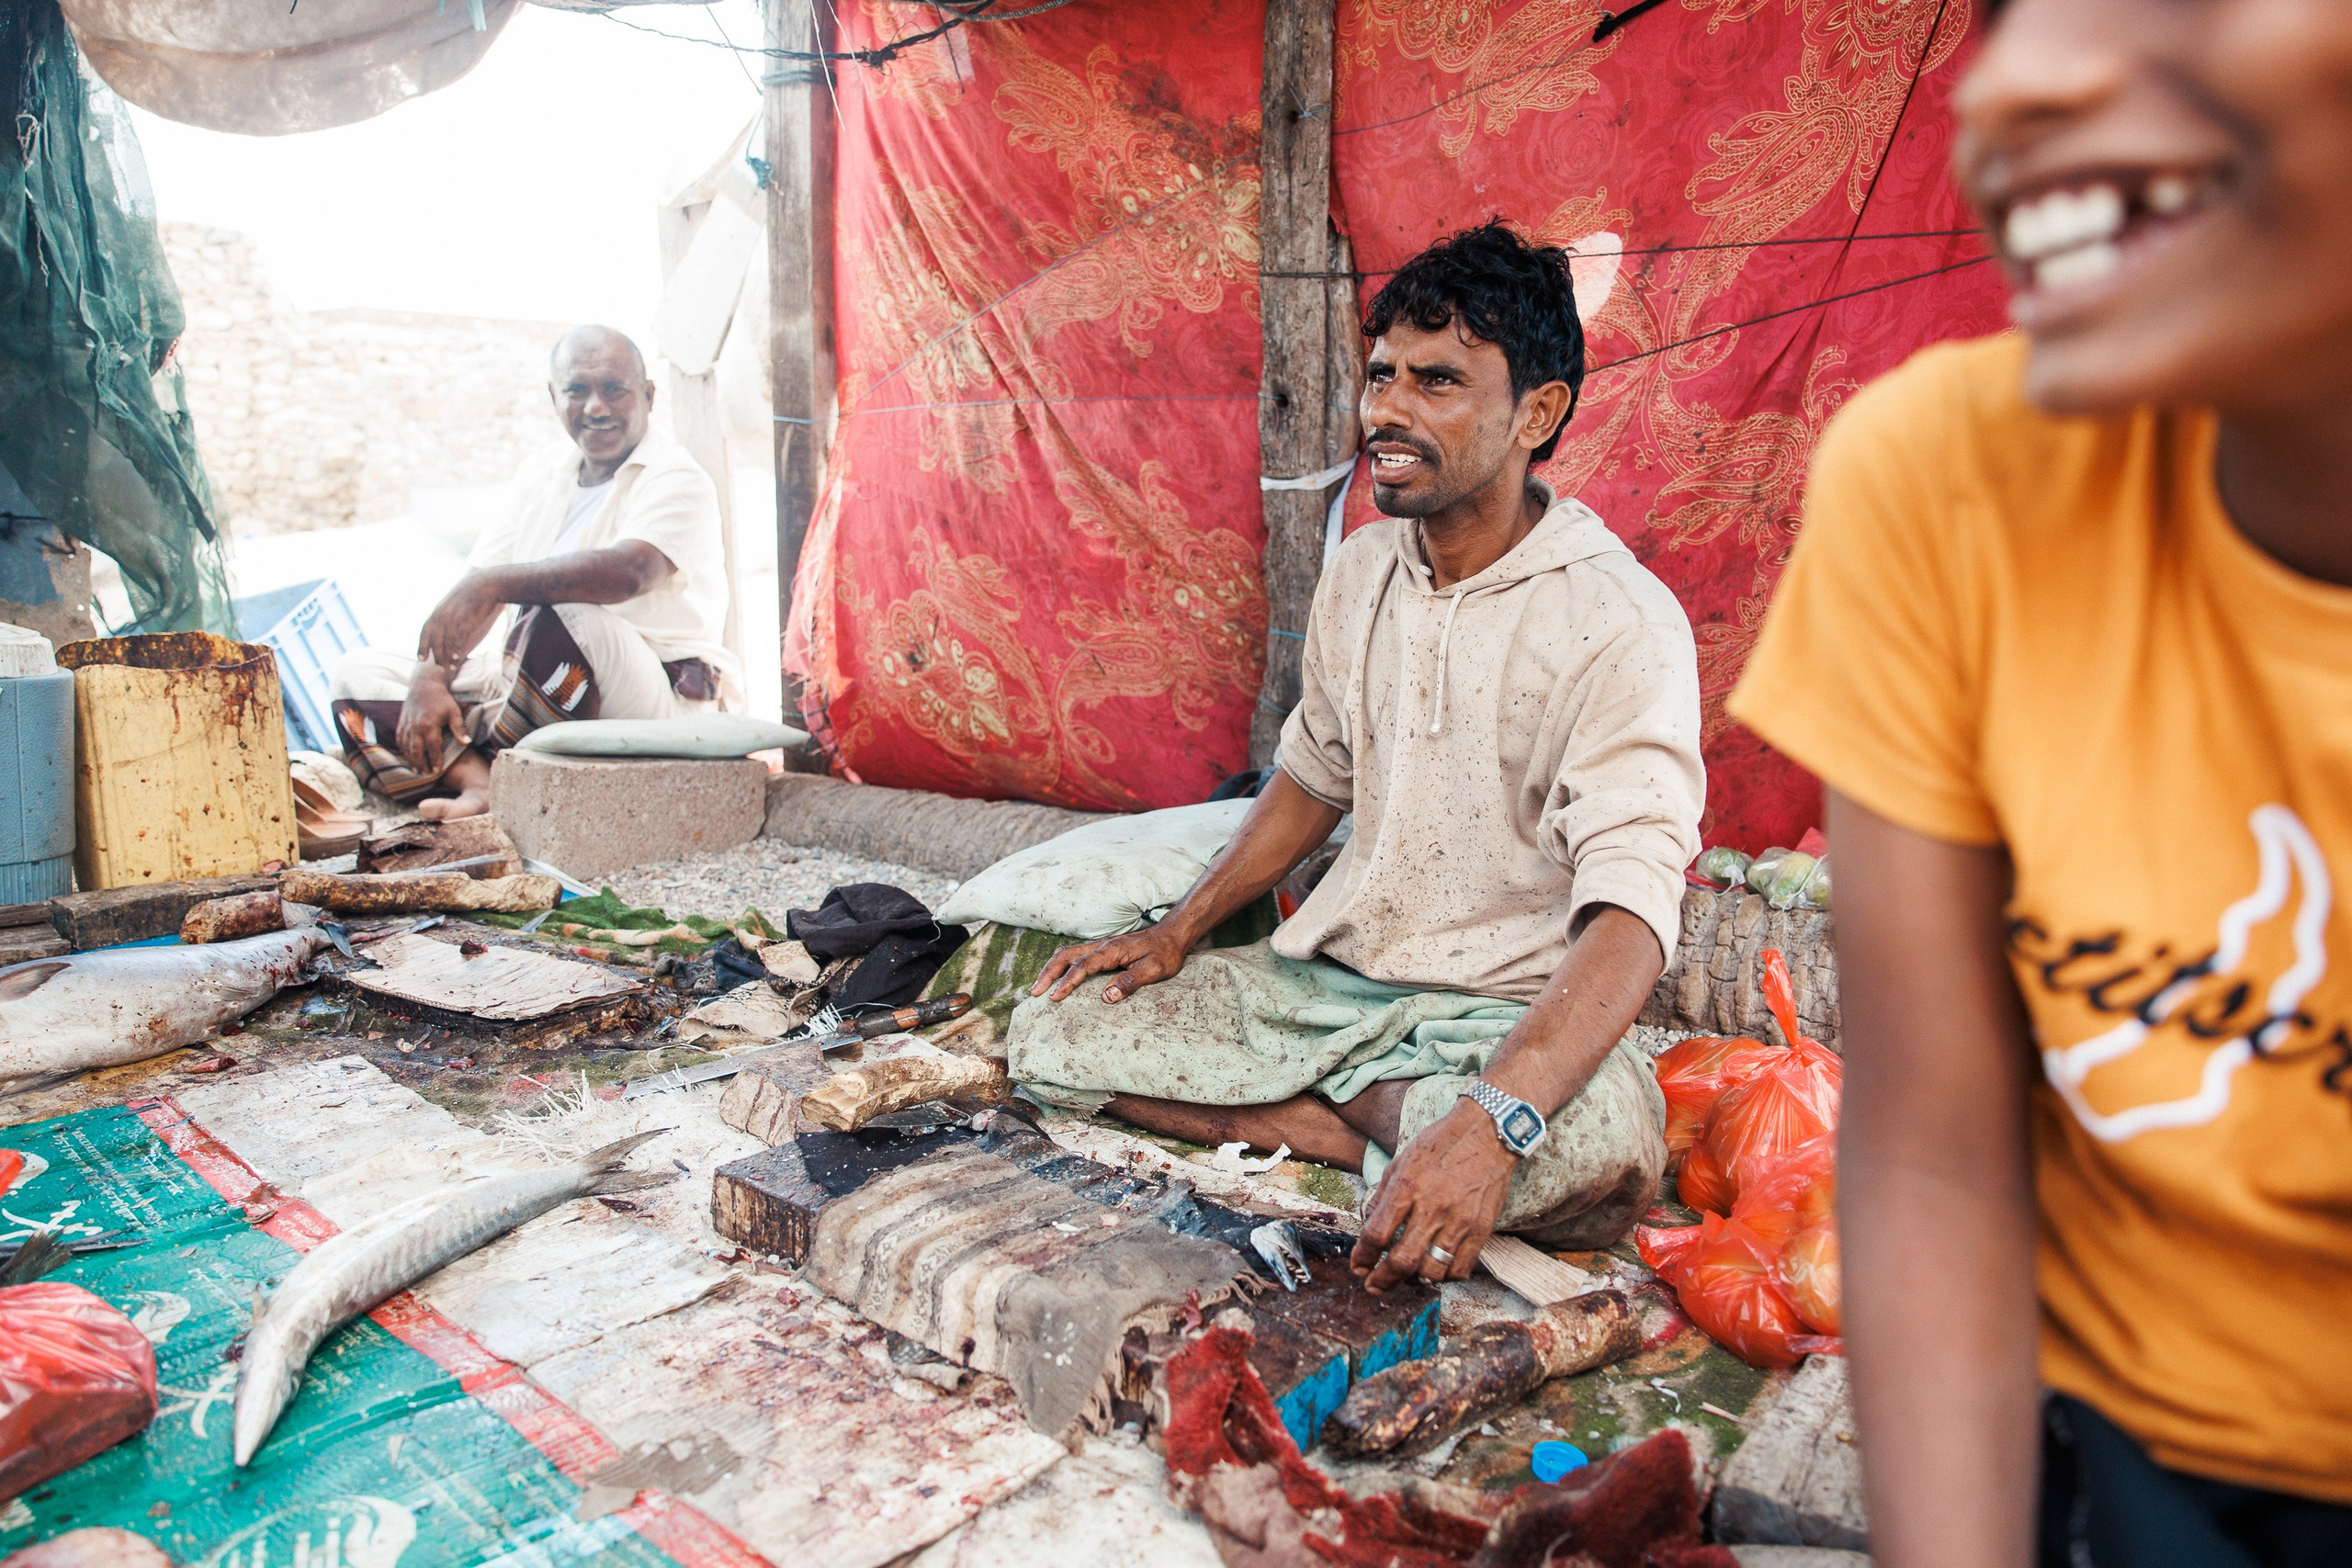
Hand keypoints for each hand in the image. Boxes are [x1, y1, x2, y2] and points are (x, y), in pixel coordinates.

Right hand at [396, 667, 467, 770]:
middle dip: (420, 764)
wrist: (424, 684)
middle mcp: (415, 727)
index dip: (435, 760)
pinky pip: (400, 739)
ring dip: (411, 759)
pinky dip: (403, 749)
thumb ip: (459, 728)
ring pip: (406, 747)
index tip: (437, 771)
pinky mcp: (401, 723)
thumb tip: (467, 743)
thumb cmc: (442, 699)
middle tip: (425, 775)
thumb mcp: (454, 711)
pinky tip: (407, 757)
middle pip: (416, 750)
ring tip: (416, 770)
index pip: (432, 748)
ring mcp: (406, 725)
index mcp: (429, 725)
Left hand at [415, 573, 503, 671]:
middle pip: (435, 640)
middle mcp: (442, 615)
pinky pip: (459, 637)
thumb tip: (445, 630)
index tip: (421, 659)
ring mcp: (454, 617)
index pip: (425, 631)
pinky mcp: (467, 619)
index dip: (422, 646)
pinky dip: (457, 648)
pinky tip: (458, 657)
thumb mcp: (453, 604)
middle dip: (437, 656)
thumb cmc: (471, 596)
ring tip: (452, 667)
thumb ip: (447, 616)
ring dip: (448, 656)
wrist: (486, 584)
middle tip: (442, 668)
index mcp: (438, 612)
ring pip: (446, 642)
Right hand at [1030, 922, 1194, 1003]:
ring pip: (1067, 953)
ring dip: (1050, 968)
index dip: (1067, 982)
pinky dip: (1060, 965)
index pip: (1082, 966)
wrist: (1172, 935)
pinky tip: (1057, 977)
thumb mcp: (1153, 970)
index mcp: (1111, 951)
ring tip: (1038, 987)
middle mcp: (1101, 946)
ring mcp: (1100, 947)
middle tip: (1034, 993)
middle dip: (1047, 974)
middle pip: (1065, 956)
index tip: (1054, 997)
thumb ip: (1130, 982)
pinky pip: (1074, 955)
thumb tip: (1106, 997)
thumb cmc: (1165, 953)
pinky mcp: (1102, 951)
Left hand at [1351, 1099, 1514, 1291]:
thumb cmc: (1442, 1143)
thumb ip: (1383, 1195)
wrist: (1487, 1132)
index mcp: (1408, 1187)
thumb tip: (1369, 1225)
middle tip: (1374, 1285)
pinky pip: (1461, 1269)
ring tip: (1405, 1278)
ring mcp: (1460, 1220)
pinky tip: (1435, 1271)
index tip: (1358, 1266)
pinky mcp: (1482, 1229)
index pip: (1376, 1234)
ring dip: (1413, 1281)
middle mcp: (1433, 1207)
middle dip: (1383, 1280)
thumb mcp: (1402, 1160)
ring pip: (1432, 1271)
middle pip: (1402, 1261)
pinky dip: (1444, 1277)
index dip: (1362, 1257)